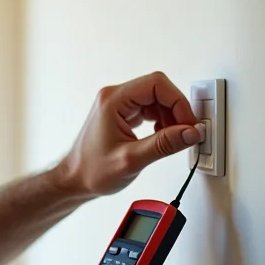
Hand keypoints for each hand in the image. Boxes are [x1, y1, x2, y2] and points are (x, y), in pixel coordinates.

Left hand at [57, 72, 200, 197]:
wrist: (75, 180)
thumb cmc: (91, 171)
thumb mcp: (131, 160)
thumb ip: (163, 145)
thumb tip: (190, 133)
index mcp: (112, 101)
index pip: (156, 84)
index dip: (178, 102)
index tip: (188, 123)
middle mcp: (114, 97)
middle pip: (158, 89)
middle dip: (176, 109)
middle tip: (186, 131)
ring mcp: (118, 105)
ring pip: (156, 99)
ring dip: (170, 116)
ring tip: (174, 137)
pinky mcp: (122, 114)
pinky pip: (149, 108)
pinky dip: (162, 120)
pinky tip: (163, 136)